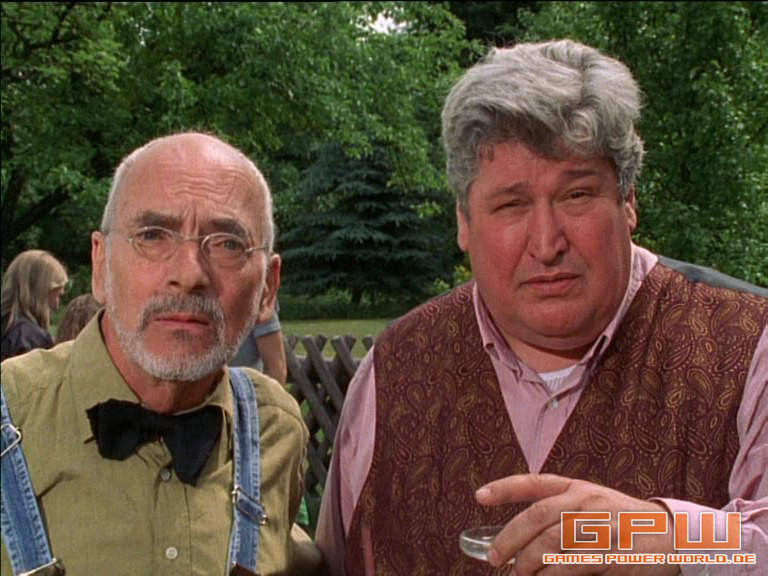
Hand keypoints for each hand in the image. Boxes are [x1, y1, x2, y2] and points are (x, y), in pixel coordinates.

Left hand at [476, 473, 679, 574]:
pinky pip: (570, 566)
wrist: (671, 535)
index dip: (504, 488)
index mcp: (577, 487)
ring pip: (550, 544)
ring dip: (527, 562)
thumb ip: (560, 511)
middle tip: (494, 557)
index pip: (533, 483)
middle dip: (509, 538)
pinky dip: (550, 575)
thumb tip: (520, 537)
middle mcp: (585, 502)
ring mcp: (598, 527)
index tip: (479, 497)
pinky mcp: (610, 556)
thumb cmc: (623, 520)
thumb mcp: (593, 502)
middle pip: (536, 517)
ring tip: (516, 574)